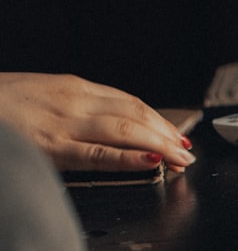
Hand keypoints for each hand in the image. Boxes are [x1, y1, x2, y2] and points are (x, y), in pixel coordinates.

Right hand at [0, 73, 195, 172]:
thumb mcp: (38, 98)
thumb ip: (70, 108)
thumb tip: (104, 128)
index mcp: (71, 88)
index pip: (129, 103)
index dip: (158, 121)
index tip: (177, 136)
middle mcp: (73, 101)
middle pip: (135, 114)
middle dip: (167, 134)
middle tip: (187, 152)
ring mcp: (62, 123)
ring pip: (125, 130)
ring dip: (160, 145)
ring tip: (180, 159)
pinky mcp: (49, 146)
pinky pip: (98, 153)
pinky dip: (129, 157)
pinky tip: (151, 162)